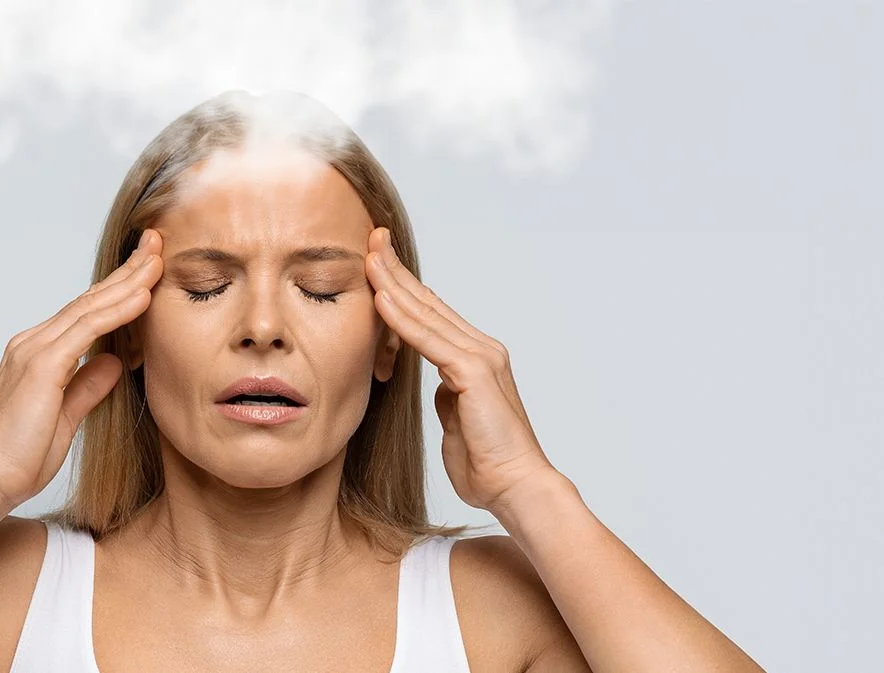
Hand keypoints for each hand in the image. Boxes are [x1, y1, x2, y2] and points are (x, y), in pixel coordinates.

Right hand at [0, 229, 164, 508]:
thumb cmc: (17, 459)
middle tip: (157, 243)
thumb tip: (114, 362)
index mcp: (38, 354)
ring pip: (90, 306)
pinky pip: (87, 330)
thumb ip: (88, 387)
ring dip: (128, 281)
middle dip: (127, 270)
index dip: (119, 288)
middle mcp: (33, 343)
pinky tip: (142, 295)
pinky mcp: (41, 367)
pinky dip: (117, 311)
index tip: (148, 269)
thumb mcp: (65, 418)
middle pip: (90, 299)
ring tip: (158, 259)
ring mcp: (34, 351)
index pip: (87, 312)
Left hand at [364, 227, 561, 512]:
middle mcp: (482, 349)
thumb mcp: (457, 422)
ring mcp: (481, 357)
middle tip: (370, 239)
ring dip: (394, 284)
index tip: (376, 264)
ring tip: (367, 258)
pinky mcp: (475, 373)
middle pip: (429, 302)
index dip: (404, 287)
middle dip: (396, 270)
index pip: (432, 314)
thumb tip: (437, 387)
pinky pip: (429, 340)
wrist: (515, 487)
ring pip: (426, 314)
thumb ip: (447, 398)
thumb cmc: (487, 464)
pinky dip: (402, 319)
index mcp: (476, 359)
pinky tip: (381, 299)